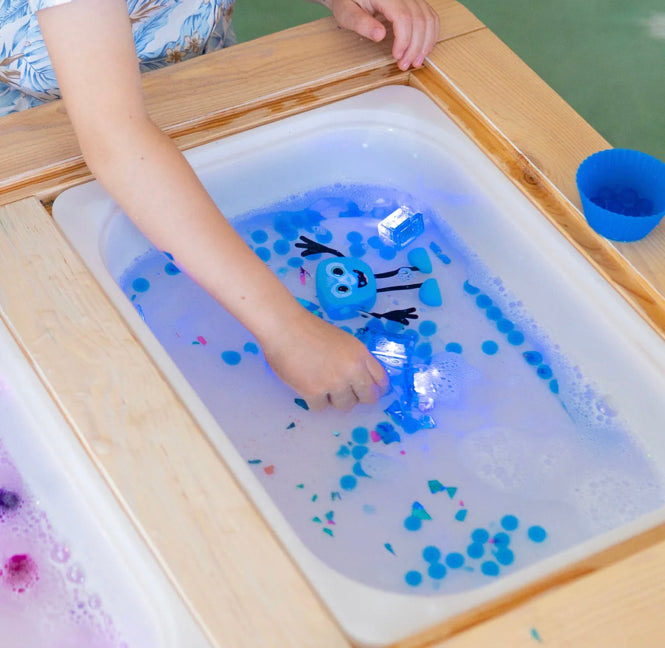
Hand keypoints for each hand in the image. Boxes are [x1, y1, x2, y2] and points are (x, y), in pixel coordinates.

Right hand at [259, 309, 388, 410]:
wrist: (285, 327)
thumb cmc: (310, 330)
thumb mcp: (343, 341)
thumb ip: (354, 360)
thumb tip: (359, 382)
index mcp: (360, 354)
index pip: (381, 380)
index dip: (376, 389)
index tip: (370, 393)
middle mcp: (352, 370)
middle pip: (367, 397)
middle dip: (357, 398)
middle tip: (345, 394)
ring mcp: (334, 382)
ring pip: (345, 406)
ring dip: (335, 400)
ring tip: (322, 386)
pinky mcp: (314, 392)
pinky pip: (321, 407)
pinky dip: (315, 401)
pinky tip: (307, 387)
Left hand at [329, 0, 439, 69]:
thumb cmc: (348, 1)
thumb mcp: (346, 11)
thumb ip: (361, 23)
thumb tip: (379, 35)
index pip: (403, 17)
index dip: (404, 40)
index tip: (397, 57)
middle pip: (419, 20)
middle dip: (415, 47)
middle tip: (405, 65)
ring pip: (429, 19)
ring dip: (425, 44)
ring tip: (415, 62)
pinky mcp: (416, 2)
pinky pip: (431, 17)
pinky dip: (430, 35)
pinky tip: (422, 50)